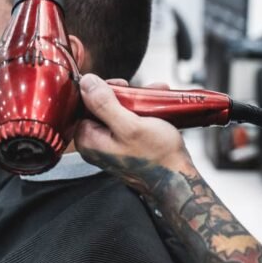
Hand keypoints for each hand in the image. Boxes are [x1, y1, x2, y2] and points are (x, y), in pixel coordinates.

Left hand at [74, 73, 193, 193]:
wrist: (178, 180)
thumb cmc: (157, 158)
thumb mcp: (130, 126)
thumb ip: (104, 104)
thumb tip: (86, 82)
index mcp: (88, 139)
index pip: (83, 103)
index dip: (101, 89)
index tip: (121, 86)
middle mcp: (95, 143)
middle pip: (101, 105)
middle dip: (124, 94)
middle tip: (141, 92)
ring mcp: (109, 145)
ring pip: (117, 110)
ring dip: (136, 101)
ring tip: (154, 96)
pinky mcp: (124, 145)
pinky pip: (127, 121)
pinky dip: (141, 111)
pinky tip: (155, 106)